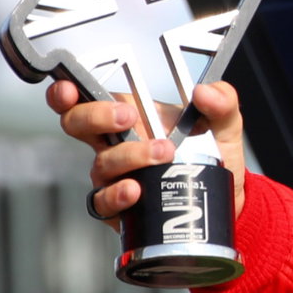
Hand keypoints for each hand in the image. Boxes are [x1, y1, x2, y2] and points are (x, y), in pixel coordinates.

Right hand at [47, 81, 248, 224]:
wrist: (224, 198)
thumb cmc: (214, 155)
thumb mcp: (224, 123)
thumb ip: (222, 101)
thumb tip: (204, 92)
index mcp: (132, 115)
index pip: (88, 97)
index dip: (68, 92)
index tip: (69, 88)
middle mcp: (115, 143)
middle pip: (78, 125)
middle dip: (96, 117)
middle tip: (128, 118)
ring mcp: (114, 174)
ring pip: (100, 163)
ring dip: (129, 156)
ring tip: (162, 154)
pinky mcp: (118, 205)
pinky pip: (103, 201)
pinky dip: (116, 195)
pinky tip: (136, 190)